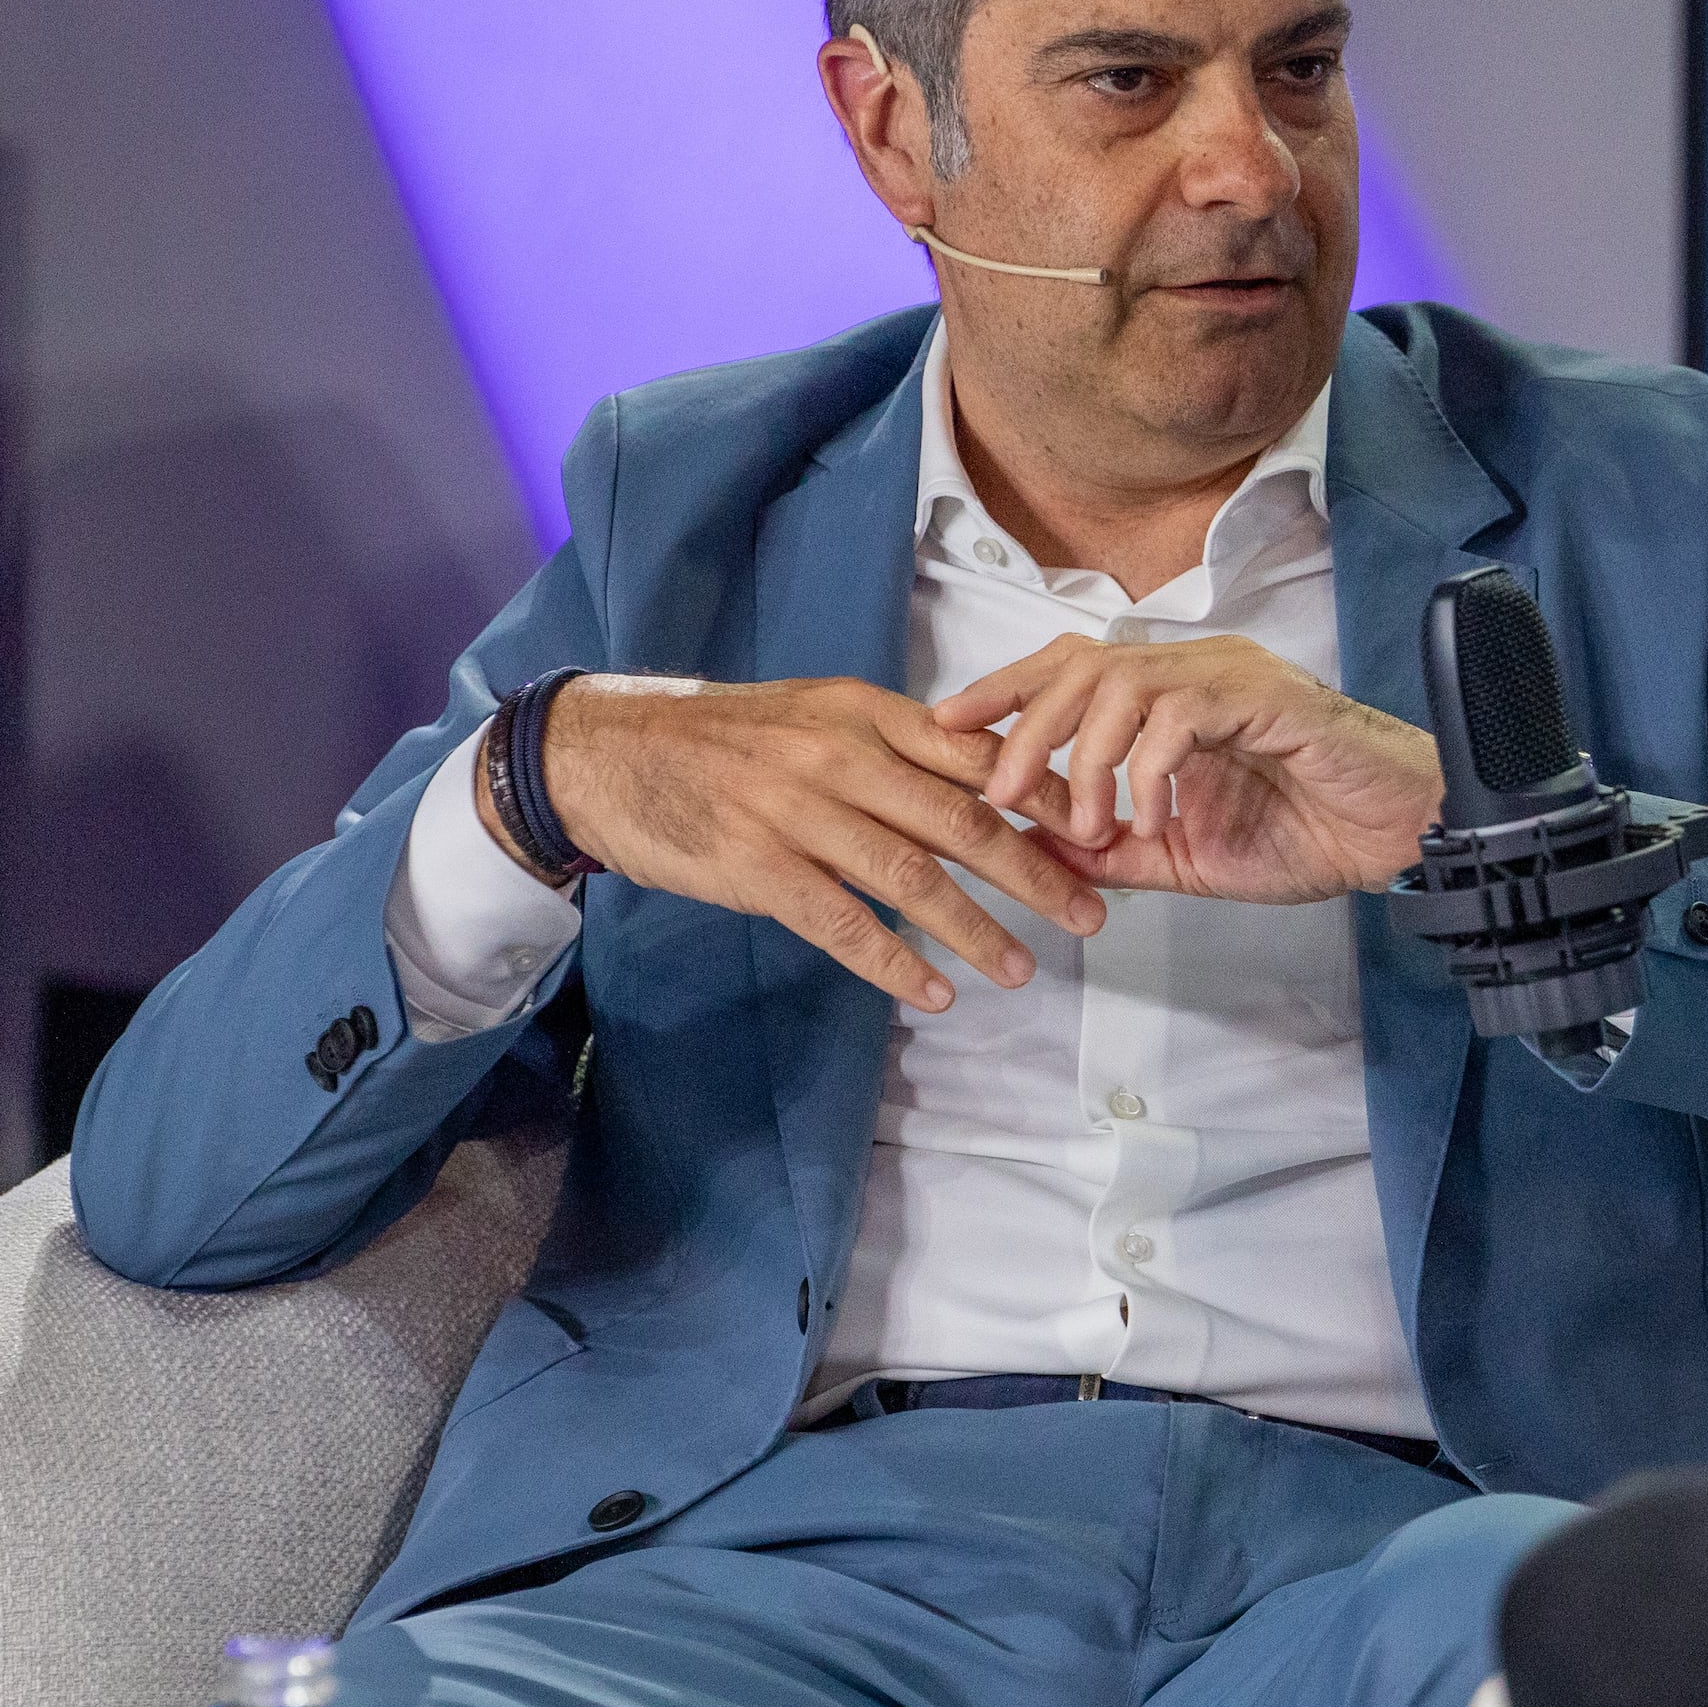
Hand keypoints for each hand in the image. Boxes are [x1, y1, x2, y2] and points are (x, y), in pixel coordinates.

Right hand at [542, 676, 1104, 1013]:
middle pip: (963, 821)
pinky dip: (895, 962)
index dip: (1047, 797)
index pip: (980, 757)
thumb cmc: (723, 739)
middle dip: (1038, 872)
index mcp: (867, 714)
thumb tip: (982, 778)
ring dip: (977, 930)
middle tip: (1092, 914)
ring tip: (1023, 970)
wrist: (606, 753)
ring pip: (913, 879)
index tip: (1101, 834)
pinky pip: (842, 923)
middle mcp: (842, 758)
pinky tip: (935, 992)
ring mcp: (798, 813)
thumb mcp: (816, 714)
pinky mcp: (758, 867)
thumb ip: (894, 744)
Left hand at [935, 634, 1448, 903]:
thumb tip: (1032, 846)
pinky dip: (1150, 772)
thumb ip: (1113, 849)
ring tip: (1086, 822)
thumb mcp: (1185, 856)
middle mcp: (1197, 668)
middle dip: (1026, 726)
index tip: (945, 724)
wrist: (1398, 836)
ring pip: (1121, 684)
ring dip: (1085, 757)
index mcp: (1174, 694)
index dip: (1005, 688)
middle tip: (1001, 791)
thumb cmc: (1309, 835)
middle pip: (1080, 665)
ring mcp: (1231, 675)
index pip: (1071, 666)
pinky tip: (1157, 821)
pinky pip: (1179, 717)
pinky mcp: (1265, 697)